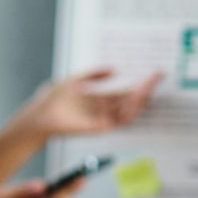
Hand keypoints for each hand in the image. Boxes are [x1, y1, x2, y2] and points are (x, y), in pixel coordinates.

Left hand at [13, 67, 162, 137]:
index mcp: (100, 99)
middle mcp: (104, 110)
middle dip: (145, 89)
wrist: (40, 115)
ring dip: (141, 99)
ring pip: (129, 111)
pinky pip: (120, 121)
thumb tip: (113, 69)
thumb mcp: (77, 79)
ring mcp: (103, 120)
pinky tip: (137, 99)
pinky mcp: (100, 128)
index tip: (152, 73)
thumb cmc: (54, 98)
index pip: (125, 91)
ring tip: (149, 85)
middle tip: (157, 76)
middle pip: (131, 101)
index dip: (139, 83)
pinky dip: (131, 111)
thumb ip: (94, 73)